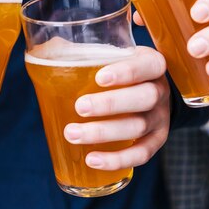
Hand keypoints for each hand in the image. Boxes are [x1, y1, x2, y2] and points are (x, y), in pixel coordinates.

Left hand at [63, 46, 169, 169]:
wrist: (142, 92)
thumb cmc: (116, 70)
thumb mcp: (108, 55)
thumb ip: (83, 50)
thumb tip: (48, 48)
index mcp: (151, 64)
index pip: (147, 66)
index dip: (127, 72)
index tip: (99, 78)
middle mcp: (160, 90)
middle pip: (144, 98)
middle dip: (110, 104)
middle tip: (79, 107)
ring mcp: (160, 118)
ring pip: (138, 127)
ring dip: (104, 133)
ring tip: (72, 134)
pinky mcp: (155, 141)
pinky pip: (141, 154)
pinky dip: (116, 159)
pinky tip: (92, 160)